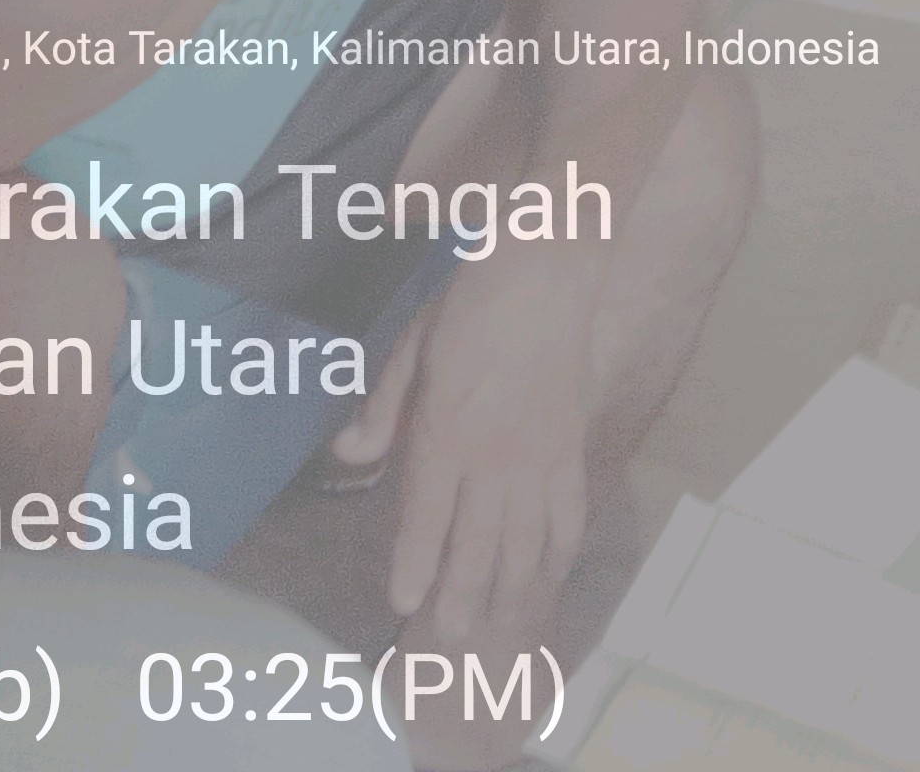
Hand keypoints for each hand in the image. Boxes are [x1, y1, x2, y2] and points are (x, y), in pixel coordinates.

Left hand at [360, 251, 596, 643]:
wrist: (543, 279)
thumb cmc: (468, 308)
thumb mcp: (409, 348)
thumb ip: (382, 408)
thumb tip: (348, 454)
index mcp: (446, 431)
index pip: (425, 514)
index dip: (413, 563)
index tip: (402, 603)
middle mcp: (493, 458)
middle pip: (476, 545)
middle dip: (460, 597)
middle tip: (449, 639)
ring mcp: (538, 460)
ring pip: (523, 544)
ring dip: (507, 592)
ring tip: (494, 630)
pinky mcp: (571, 453)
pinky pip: (567, 519)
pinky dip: (557, 558)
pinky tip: (547, 582)